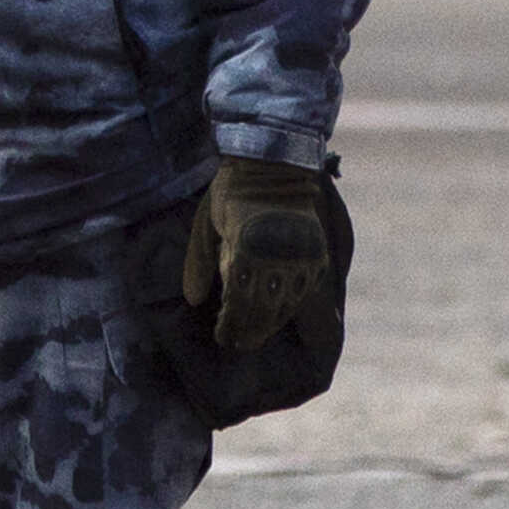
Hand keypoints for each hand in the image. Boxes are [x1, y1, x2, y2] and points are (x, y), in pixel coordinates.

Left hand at [182, 155, 328, 351]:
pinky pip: (305, 290)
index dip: (230, 325)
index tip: (222, 337)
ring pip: (286, 304)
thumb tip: (193, 300)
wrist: (273, 164)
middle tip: (238, 344)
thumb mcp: (206, 225)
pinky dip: (291, 306)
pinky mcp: (316, 254)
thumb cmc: (230, 193)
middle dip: (250, 330)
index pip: (238, 302)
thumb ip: (200, 262)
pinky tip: (279, 315)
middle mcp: (276, 257)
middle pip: (263, 309)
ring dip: (271, 323)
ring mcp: (300, 256)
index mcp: (245, 250)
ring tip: (256, 335)